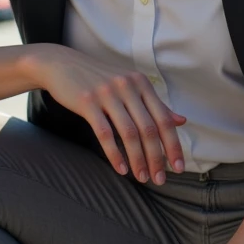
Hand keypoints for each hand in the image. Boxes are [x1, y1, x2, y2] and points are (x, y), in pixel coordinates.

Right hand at [37, 44, 186, 184]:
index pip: (163, 119)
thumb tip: (181, 121)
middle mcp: (128, 86)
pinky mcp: (88, 102)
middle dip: (156, 157)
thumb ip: (155, 104)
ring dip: (137, 159)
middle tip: (160, 179)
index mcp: (141, 83)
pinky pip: (105, 133)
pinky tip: (121, 169)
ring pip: (129, 133)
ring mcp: (107, 93)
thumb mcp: (130, 86)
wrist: (62, 64)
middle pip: (148, 128)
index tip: (179, 167)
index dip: (173, 144)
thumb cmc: (99, 78)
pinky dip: (114, 154)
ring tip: (142, 177)